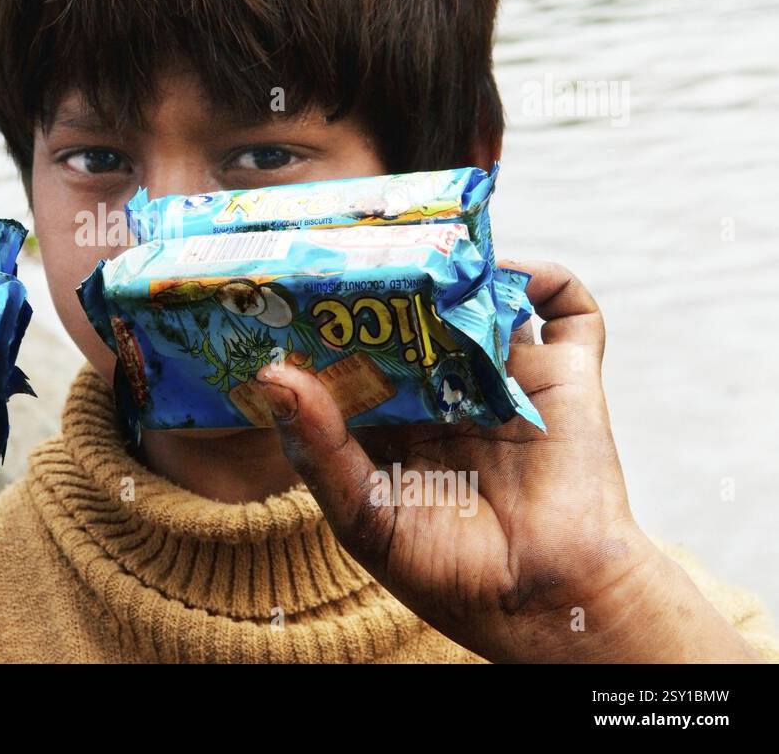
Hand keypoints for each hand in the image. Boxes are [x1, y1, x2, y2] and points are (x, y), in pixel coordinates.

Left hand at [255, 260, 760, 662]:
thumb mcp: (362, 515)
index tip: (297, 282)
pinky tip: (507, 270)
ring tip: (426, 242)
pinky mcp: (566, 377)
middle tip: (358, 238)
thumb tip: (273, 376)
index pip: (353, 351)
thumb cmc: (447, 573)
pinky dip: (547, 278)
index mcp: (392, 419)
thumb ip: (317, 449)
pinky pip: (568, 310)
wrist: (546, 602)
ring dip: (458, 269)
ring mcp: (504, 379)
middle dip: (390, 280)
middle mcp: (445, 391)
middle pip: (414, 315)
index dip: (329, 319)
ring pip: (478, 301)